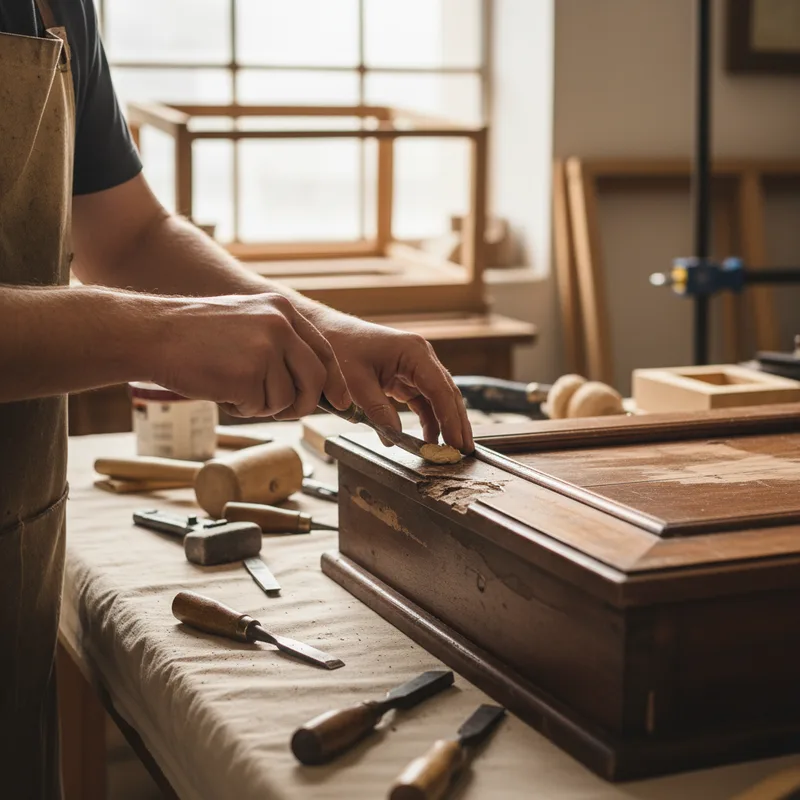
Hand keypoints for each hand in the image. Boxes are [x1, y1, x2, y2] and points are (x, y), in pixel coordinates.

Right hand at [151, 293, 350, 418]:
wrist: (153, 334)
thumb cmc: (196, 335)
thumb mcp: (248, 321)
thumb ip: (281, 343)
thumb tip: (314, 381)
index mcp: (282, 311)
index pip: (324, 351)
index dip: (334, 381)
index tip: (341, 402)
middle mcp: (279, 327)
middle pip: (315, 379)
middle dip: (306, 403)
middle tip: (288, 412)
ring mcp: (264, 350)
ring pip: (287, 399)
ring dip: (263, 405)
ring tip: (234, 388)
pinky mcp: (247, 374)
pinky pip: (259, 408)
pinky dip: (242, 408)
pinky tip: (221, 390)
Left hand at [316, 312, 473, 452]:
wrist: (327, 332)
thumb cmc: (340, 347)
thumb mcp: (355, 381)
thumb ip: (377, 410)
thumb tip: (394, 439)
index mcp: (414, 352)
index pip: (440, 390)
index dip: (450, 419)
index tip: (456, 442)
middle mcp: (421, 357)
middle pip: (447, 394)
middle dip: (457, 424)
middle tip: (464, 451)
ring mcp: (416, 367)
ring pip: (439, 399)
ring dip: (446, 424)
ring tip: (451, 450)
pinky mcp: (407, 377)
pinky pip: (424, 401)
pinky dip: (429, 419)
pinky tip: (430, 439)